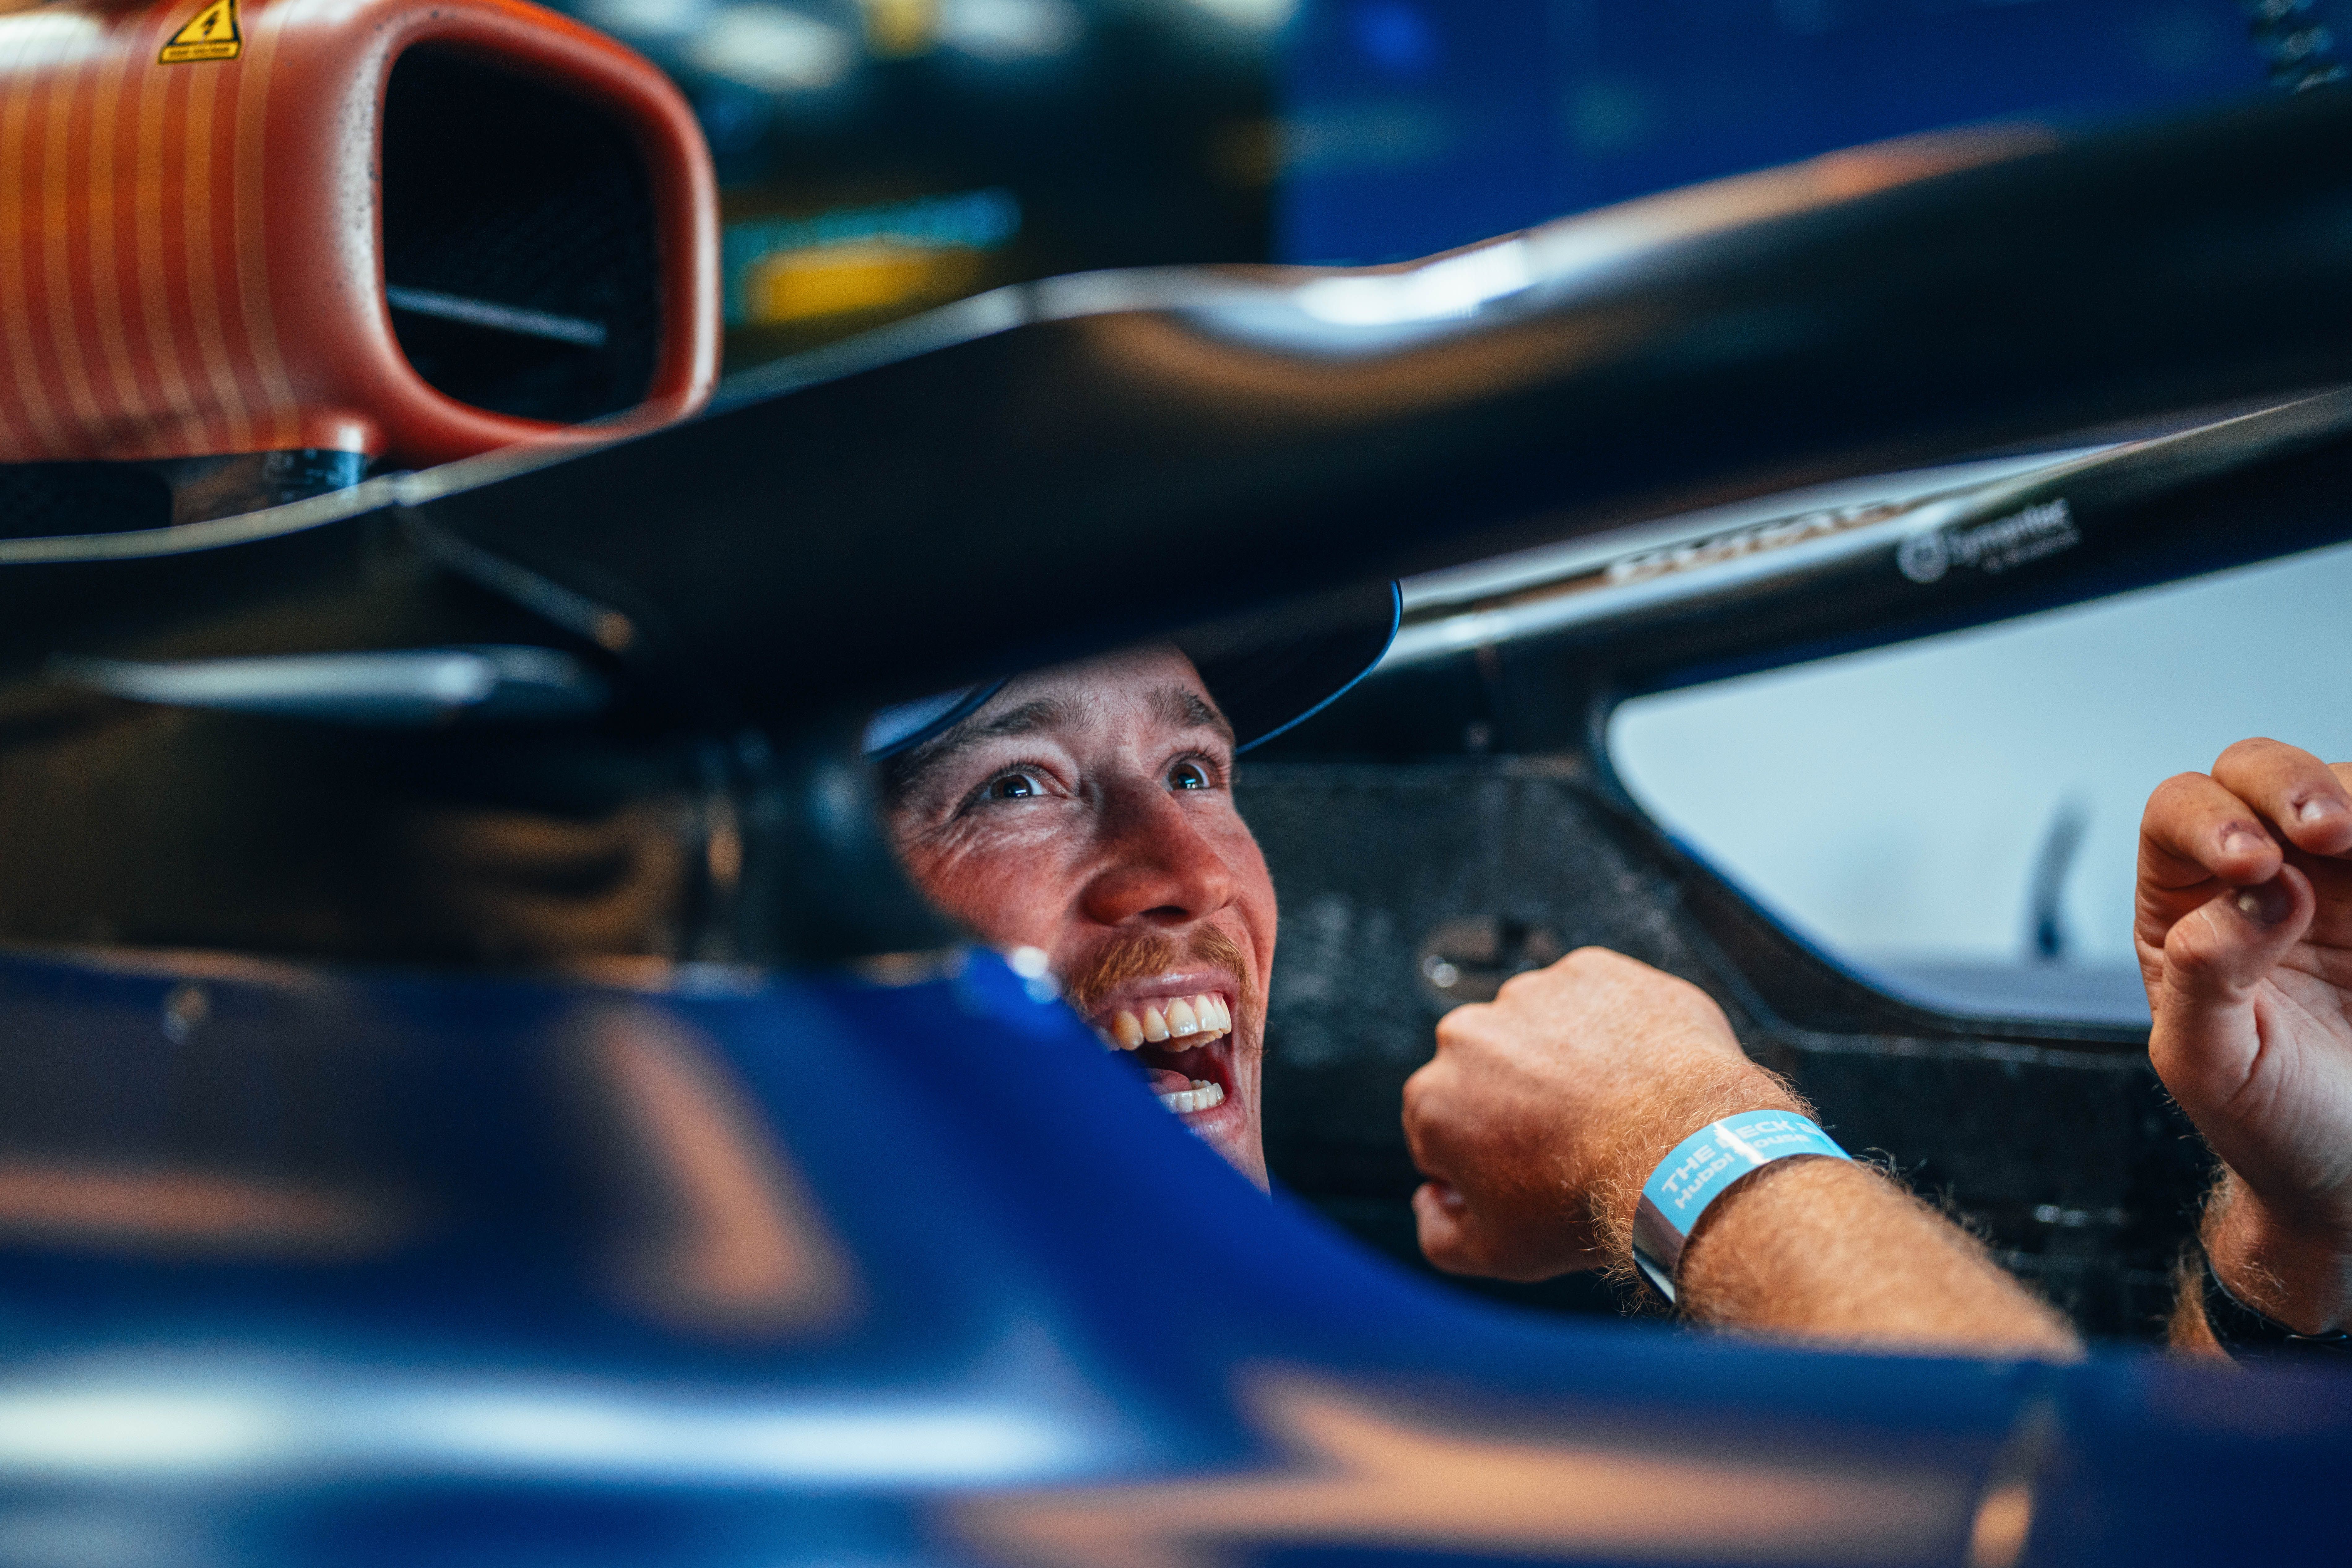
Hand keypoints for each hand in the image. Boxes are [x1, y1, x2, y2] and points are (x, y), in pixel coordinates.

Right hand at [1401, 947, 1795, 1280]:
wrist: (1680, 1156)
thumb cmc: (1588, 1205)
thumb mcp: (1497, 1253)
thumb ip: (1439, 1233)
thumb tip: (1430, 1201)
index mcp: (1432, 1097)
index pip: (1444, 1128)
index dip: (1484, 1157)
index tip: (1529, 1173)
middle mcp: (1467, 1033)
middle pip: (1486, 1072)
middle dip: (1516, 1100)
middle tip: (1574, 1140)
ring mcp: (1531, 994)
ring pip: (1539, 1031)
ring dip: (1563, 1059)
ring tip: (1613, 1105)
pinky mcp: (1591, 970)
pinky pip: (1594, 1000)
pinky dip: (1612, 1028)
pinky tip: (1638, 1071)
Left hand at [2138, 738, 2351, 1332]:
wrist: (2350, 1173)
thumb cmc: (2267, 1120)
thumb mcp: (2210, 1064)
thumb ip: (2204, 978)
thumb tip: (2252, 897)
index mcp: (2188, 906)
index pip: (2177, 817)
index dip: (2209, 821)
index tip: (2250, 865)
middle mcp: (2261, 875)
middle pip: (2256, 774)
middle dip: (2289, 783)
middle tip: (2325, 830)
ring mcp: (2343, 880)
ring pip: (2347, 788)